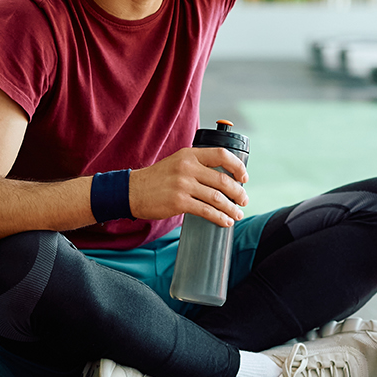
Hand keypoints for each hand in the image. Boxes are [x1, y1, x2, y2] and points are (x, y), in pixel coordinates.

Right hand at [129, 146, 248, 227]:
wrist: (132, 190)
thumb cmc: (157, 179)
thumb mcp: (177, 162)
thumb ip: (197, 165)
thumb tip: (223, 177)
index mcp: (189, 154)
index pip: (221, 154)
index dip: (237, 166)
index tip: (244, 177)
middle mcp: (187, 167)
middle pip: (223, 180)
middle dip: (238, 193)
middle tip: (244, 201)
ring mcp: (183, 185)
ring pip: (217, 198)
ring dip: (231, 208)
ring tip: (237, 214)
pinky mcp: (179, 202)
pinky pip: (206, 211)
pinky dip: (219, 217)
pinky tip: (225, 221)